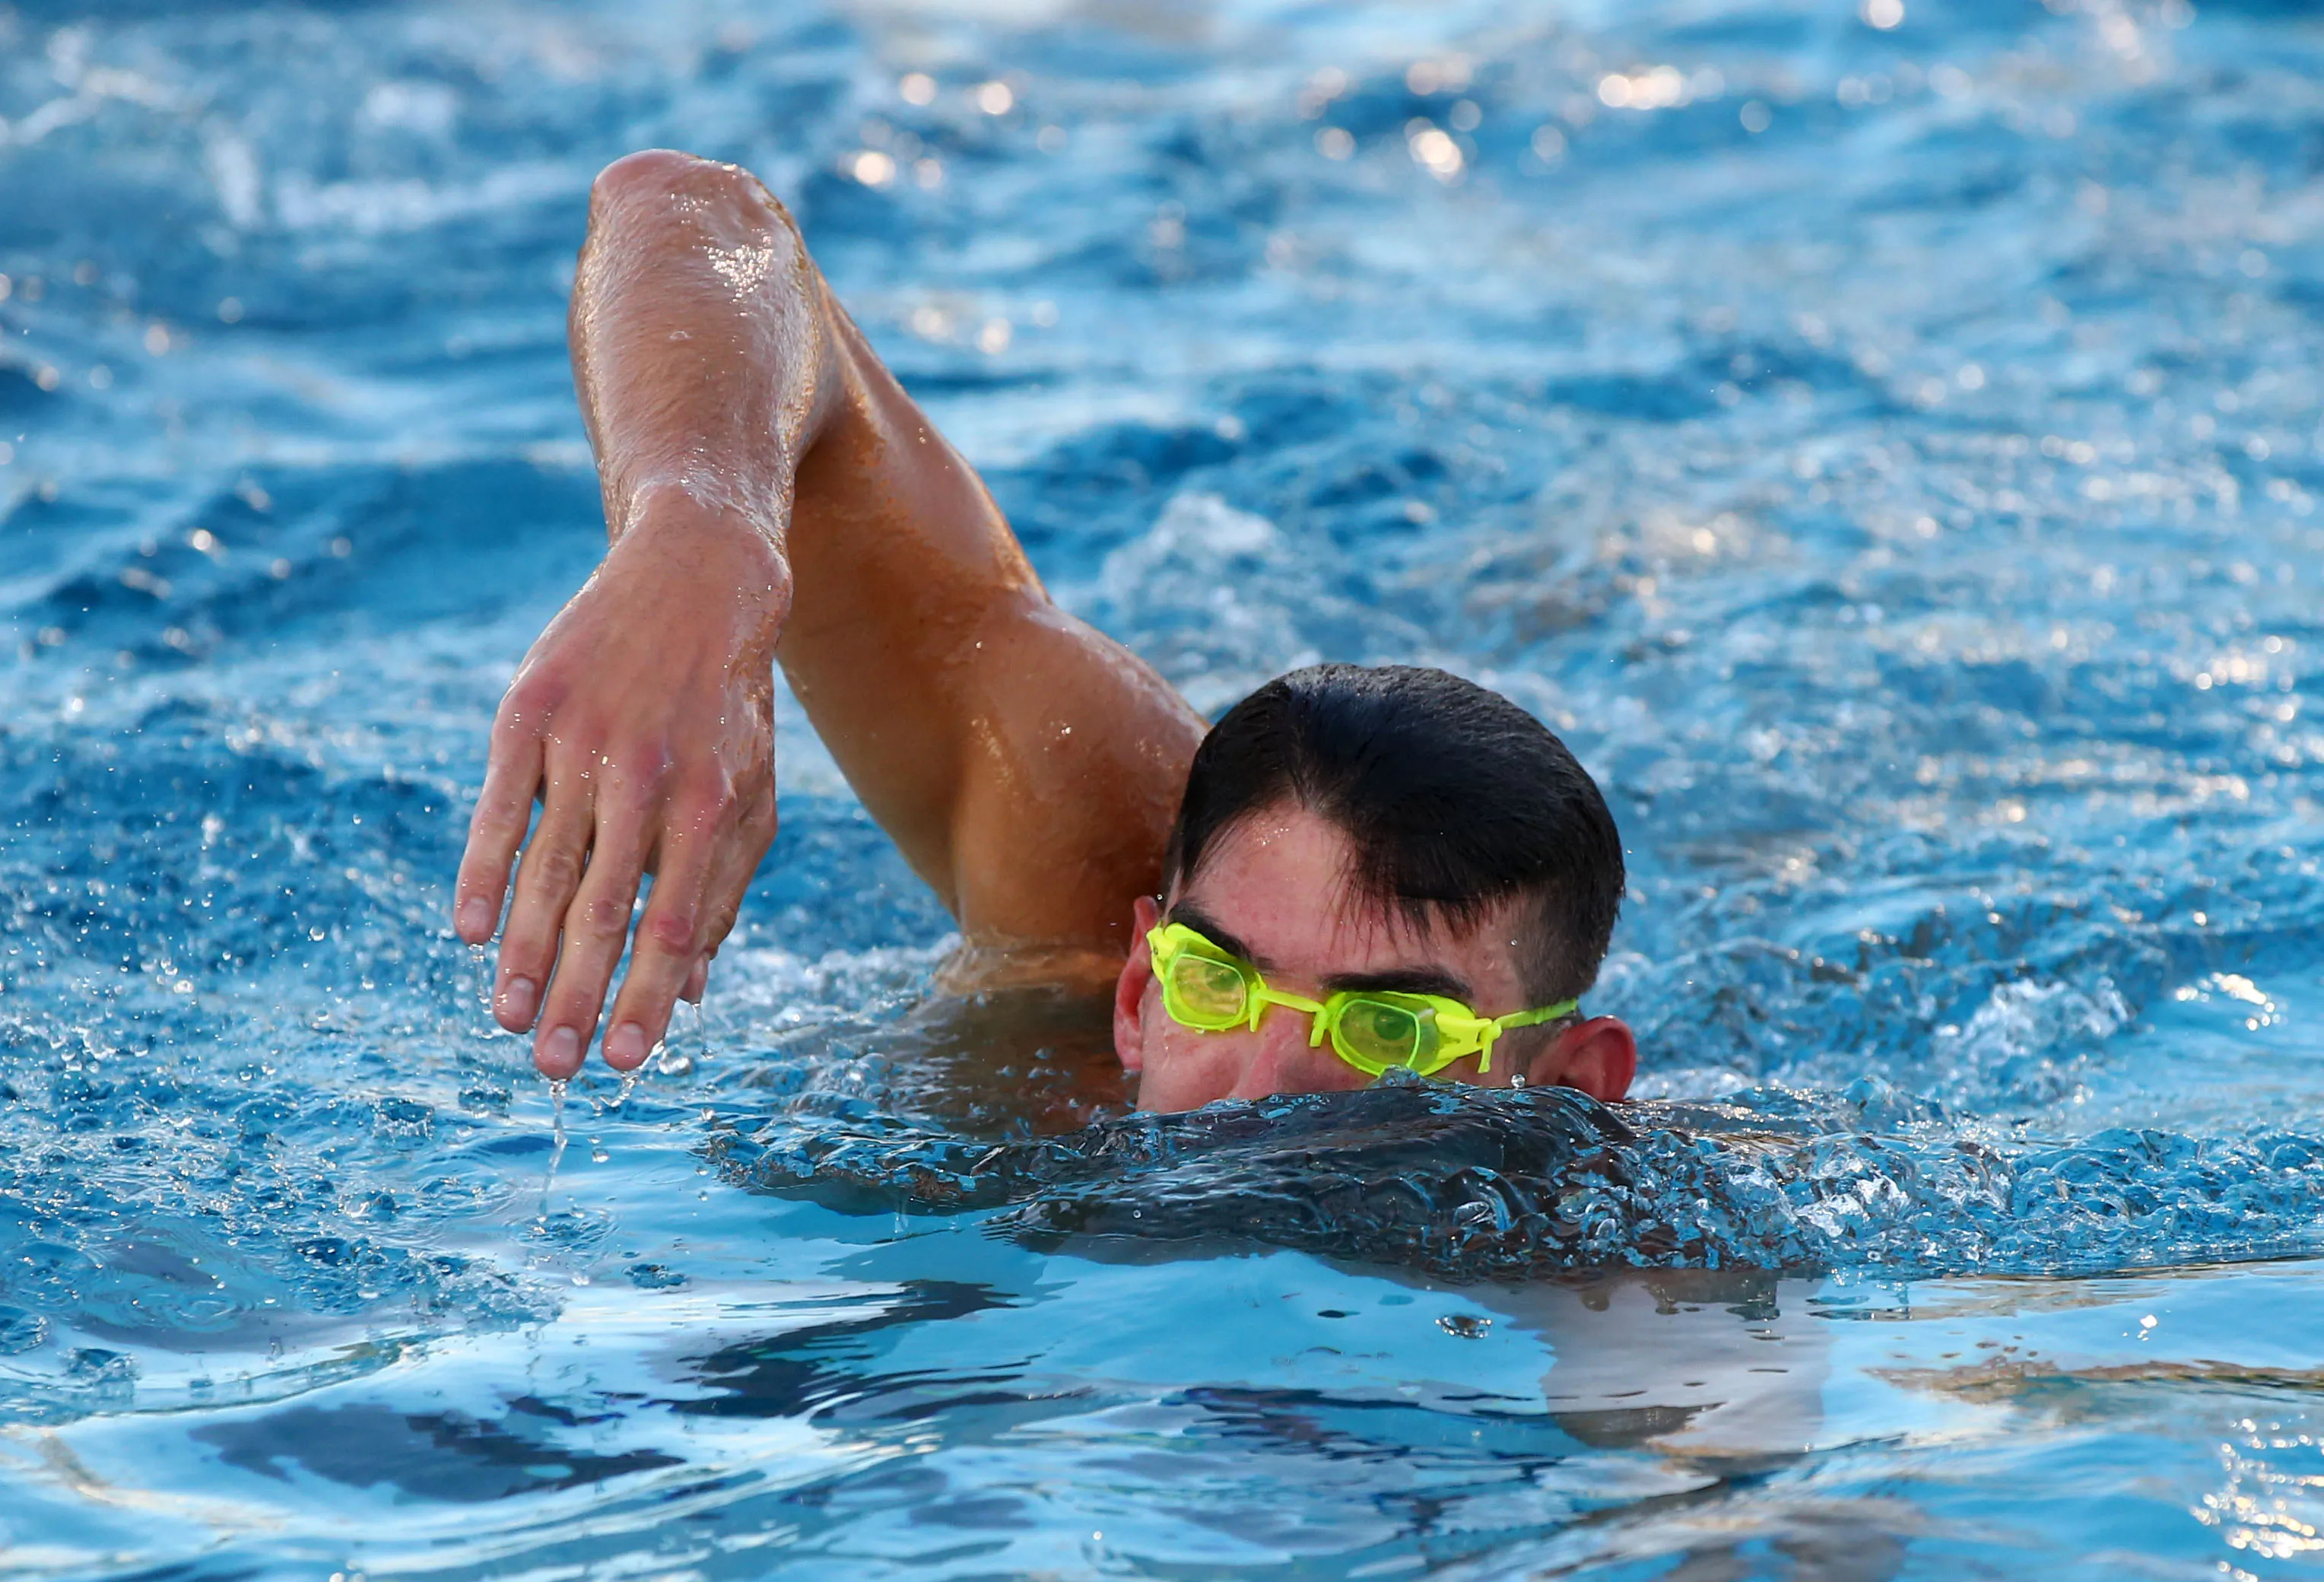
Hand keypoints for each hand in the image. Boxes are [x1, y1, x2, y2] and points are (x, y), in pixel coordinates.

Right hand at [454, 506, 787, 1077]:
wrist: (696, 575)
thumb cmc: (730, 706)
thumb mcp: (751, 791)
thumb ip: (724, 890)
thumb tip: (691, 994)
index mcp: (713, 804)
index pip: (675, 925)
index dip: (646, 999)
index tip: (624, 1063)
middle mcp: (650, 777)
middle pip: (604, 911)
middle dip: (577, 998)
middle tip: (554, 1071)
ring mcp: (585, 742)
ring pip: (547, 870)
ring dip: (525, 955)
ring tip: (508, 1019)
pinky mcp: (530, 711)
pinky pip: (500, 807)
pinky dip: (484, 872)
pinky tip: (471, 933)